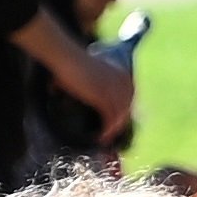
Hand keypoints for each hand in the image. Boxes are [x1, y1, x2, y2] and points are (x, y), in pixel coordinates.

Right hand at [46, 36, 138, 150]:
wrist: (67, 58)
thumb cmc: (72, 63)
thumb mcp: (91, 72)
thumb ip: (95, 84)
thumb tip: (87, 97)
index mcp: (123, 73)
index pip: (130, 97)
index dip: (124, 111)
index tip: (117, 121)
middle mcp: (122, 81)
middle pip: (126, 108)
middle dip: (119, 122)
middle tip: (110, 133)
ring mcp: (114, 89)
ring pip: (119, 116)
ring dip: (113, 130)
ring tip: (104, 138)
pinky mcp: (103, 97)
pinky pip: (110, 118)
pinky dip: (106, 130)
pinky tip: (101, 137)